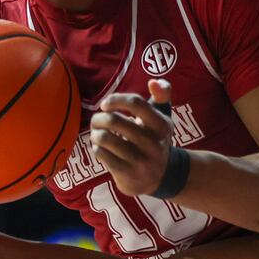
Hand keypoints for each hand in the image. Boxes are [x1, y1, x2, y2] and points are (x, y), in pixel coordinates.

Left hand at [90, 79, 176, 196]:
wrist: (162, 177)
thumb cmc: (155, 139)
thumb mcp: (163, 118)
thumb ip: (162, 95)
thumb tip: (154, 82)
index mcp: (162, 125)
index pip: (136, 103)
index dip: (116, 99)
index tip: (105, 104)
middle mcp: (153, 143)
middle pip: (114, 121)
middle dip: (99, 118)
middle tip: (96, 120)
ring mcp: (140, 161)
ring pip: (105, 138)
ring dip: (95, 133)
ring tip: (96, 134)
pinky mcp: (128, 175)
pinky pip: (102, 155)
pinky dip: (96, 148)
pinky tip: (100, 148)